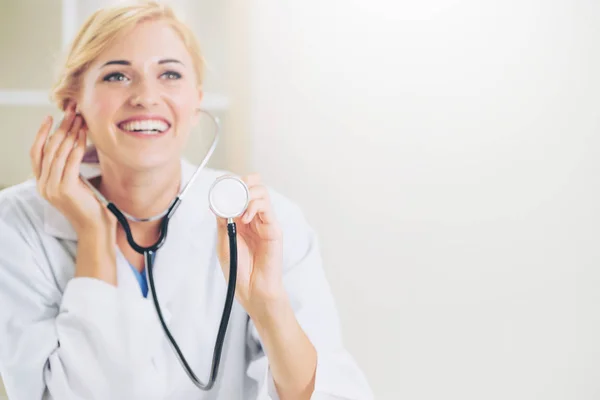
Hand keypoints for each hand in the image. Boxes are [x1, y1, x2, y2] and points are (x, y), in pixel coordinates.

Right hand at [30, 101, 114, 234]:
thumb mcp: (74, 184)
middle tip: (71, 112)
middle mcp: (43, 185)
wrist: (95, 228)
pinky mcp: (65, 189)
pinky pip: (70, 161)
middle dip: (60, 128)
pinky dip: (77, 146)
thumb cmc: (89, 206)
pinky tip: (83, 135)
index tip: (50, 117)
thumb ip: (68, 168)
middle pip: (49, 149)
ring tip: (80, 120)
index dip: (41, 134)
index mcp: (42, 184)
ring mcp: (52, 188)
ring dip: (70, 133)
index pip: (36, 153)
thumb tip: (72, 142)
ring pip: (58, 153)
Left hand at [215, 174, 284, 315]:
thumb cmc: (238, 269)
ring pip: (261, 192)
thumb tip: (217, 199)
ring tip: (237, 207)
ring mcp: (265, 222)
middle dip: (241, 182)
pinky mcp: (274, 229)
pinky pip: (266, 208)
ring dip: (247, 193)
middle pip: (254, 186)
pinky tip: (246, 218)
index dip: (230, 183)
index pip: (239, 191)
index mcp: (240, 218)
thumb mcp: (223, 240)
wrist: (251, 290)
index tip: (218, 184)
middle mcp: (254, 217)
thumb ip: (222, 219)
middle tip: (230, 190)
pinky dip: (254, 206)